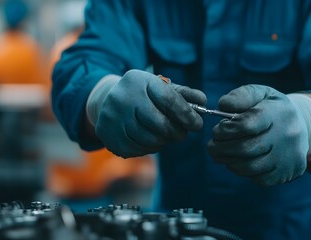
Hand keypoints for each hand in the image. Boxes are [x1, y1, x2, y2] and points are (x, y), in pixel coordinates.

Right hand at [90, 70, 205, 157]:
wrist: (107, 101)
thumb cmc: (143, 94)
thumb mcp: (161, 87)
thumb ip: (184, 94)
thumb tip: (203, 101)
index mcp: (139, 81)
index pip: (169, 100)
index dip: (187, 115)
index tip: (197, 125)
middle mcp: (123, 98)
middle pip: (160, 125)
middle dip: (177, 132)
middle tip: (182, 134)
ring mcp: (113, 118)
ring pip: (151, 140)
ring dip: (164, 141)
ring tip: (165, 135)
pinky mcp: (109, 136)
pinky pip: (139, 150)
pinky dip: (150, 148)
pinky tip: (150, 139)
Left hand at [207, 85, 310, 185]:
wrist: (301, 126)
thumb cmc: (271, 108)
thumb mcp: (260, 94)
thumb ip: (240, 96)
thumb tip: (222, 105)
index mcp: (278, 112)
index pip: (246, 125)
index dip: (226, 130)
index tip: (217, 130)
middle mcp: (287, 135)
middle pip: (245, 149)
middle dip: (221, 148)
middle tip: (211, 146)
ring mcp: (289, 157)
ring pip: (249, 167)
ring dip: (229, 161)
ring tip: (220, 154)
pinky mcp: (288, 172)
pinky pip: (258, 179)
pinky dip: (243, 171)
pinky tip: (238, 161)